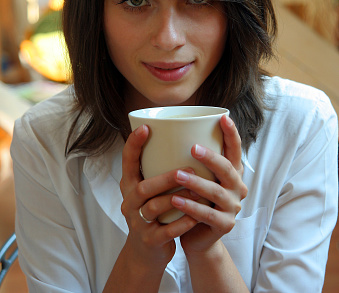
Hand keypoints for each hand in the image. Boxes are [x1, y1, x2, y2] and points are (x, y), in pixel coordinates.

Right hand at [120, 125, 197, 271]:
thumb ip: (157, 170)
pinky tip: (196, 216)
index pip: (126, 162)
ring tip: (197, 190)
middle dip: (165, 178)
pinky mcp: (150, 241)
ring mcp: (137, 224)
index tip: (145, 127)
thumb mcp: (148, 191)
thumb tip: (181, 137)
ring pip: (154, 209)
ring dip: (176, 198)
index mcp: (128, 186)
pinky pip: (166, 231)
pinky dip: (182, 223)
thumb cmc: (153, 213)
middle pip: (142, 188)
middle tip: (189, 168)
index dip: (133, 145)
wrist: (145, 254)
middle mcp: (129, 203)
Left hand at [170, 114, 247, 256]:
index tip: (223, 118)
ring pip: (216, 191)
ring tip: (177, 175)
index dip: (232, 134)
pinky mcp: (225, 225)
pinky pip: (207, 214)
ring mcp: (233, 207)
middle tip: (192, 148)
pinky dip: (191, 207)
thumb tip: (173, 129)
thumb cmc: (195, 199)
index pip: (235, 150)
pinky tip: (176, 200)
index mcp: (232, 172)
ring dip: (196, 182)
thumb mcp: (199, 177)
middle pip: (228, 169)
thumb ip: (194, 160)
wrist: (198, 238)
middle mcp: (237, 187)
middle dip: (211, 157)